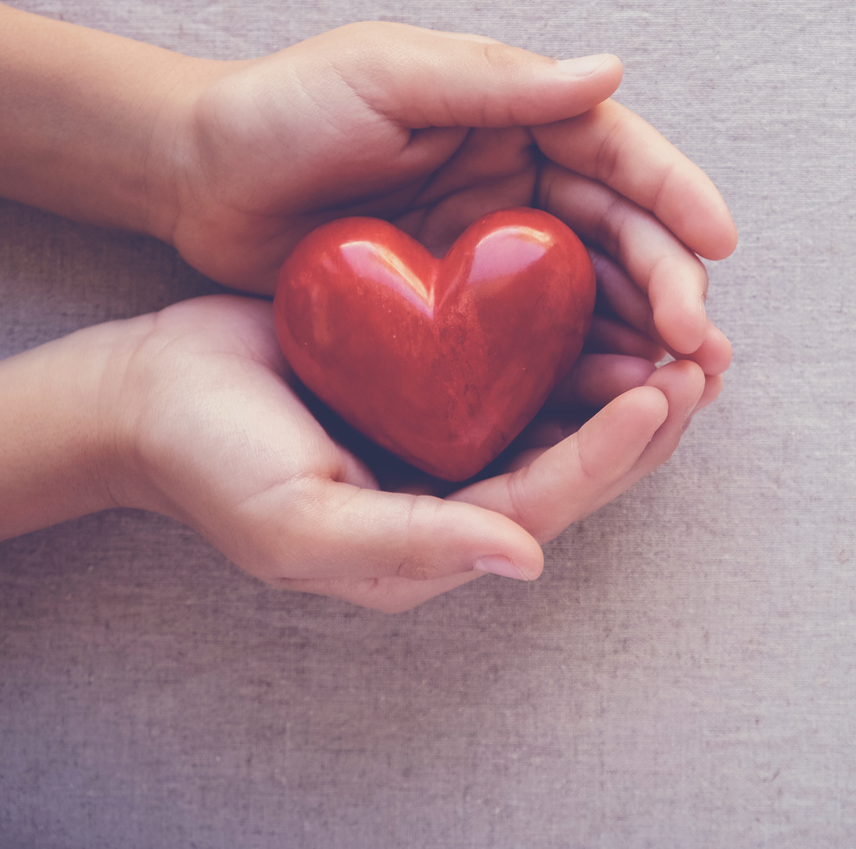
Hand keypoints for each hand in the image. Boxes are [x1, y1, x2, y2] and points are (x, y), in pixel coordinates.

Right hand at [108, 295, 714, 612]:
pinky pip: (524, 360)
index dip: (610, 455)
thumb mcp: (300, 522)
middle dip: (648, 417)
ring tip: (687, 329)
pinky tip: (611, 293)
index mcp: (437, 538)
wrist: (150, 391)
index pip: (548, 501)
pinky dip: (575, 334)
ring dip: (628, 373)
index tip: (661, 397)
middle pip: (579, 462)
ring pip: (565, 410)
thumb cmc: (213, 463)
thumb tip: (523, 562)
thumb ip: (412, 544)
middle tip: (705, 360)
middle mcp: (459, 491)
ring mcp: (450, 432)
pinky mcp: (437, 375)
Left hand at [157, 23, 736, 372]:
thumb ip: (497, 83)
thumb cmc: (282, 110)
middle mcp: (520, 183)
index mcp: (515, 115)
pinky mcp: (461, 313)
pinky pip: (538, 343)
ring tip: (683, 387)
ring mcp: (494, 252)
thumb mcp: (388, 76)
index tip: (718, 242)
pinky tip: (613, 404)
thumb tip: (609, 71)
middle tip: (700, 345)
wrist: (191, 180)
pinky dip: (581, 371)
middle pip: (621, 234)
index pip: (616, 153)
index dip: (674, 195)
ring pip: (594, 295)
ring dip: (644, 338)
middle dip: (672, 285)